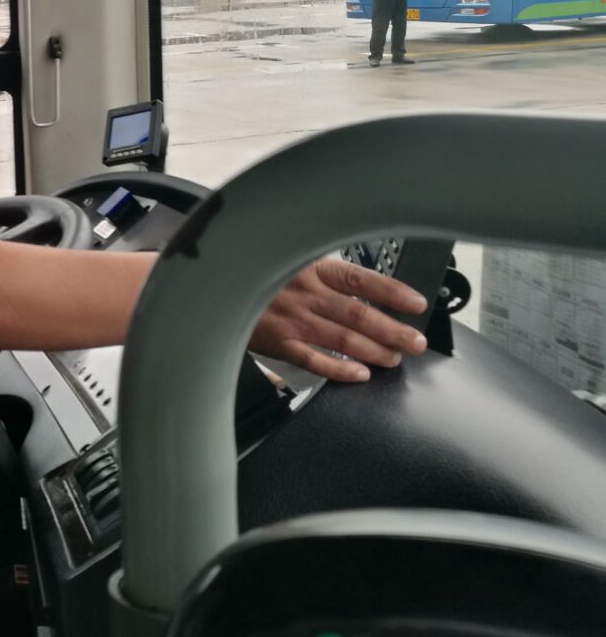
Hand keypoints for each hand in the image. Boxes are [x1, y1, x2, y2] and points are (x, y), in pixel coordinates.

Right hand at [249, 255, 428, 382]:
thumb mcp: (292, 262)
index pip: (361, 279)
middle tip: (415, 342)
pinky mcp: (279, 343)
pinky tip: (360, 374)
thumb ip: (326, 274)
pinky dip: (339, 369)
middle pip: (358, 313)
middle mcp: (305, 294)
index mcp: (312, 269)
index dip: (392, 292)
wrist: (219, 288)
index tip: (416, 303)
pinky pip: (314, 360)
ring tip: (394, 359)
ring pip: (343, 339)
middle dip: (393, 330)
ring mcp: (292, 320)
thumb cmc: (260, 275)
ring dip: (374, 351)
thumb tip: (369, 291)